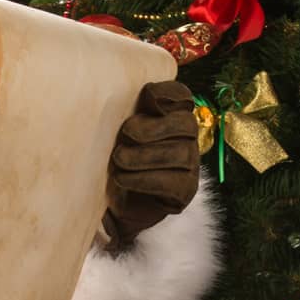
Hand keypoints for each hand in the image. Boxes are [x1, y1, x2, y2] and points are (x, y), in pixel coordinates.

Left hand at [104, 80, 199, 248]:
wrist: (118, 206)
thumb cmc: (116, 163)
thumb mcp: (115, 135)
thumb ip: (121, 114)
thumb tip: (110, 92)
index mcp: (172, 117)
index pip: (182, 97)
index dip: (169, 92)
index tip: (148, 95)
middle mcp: (187, 138)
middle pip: (185, 123)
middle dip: (154, 127)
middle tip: (126, 133)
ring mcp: (190, 165)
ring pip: (180, 153)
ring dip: (144, 155)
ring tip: (118, 159)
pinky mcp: (185, 190)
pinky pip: (172, 182)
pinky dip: (144, 179)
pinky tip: (122, 178)